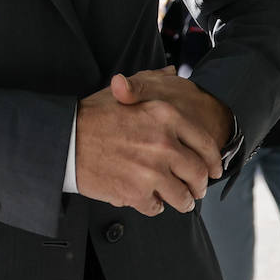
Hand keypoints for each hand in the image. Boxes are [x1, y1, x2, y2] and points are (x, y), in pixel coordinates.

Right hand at [74, 67, 222, 216]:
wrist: (66, 139)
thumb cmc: (94, 114)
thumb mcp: (126, 88)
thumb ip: (153, 80)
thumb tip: (173, 72)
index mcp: (166, 116)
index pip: (205, 144)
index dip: (213, 161)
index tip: (213, 170)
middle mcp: (164, 143)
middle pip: (198, 174)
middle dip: (199, 185)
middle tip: (196, 190)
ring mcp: (152, 171)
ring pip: (183, 196)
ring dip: (183, 201)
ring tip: (179, 200)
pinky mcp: (136, 193)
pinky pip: (157, 207)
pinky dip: (155, 205)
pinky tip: (149, 199)